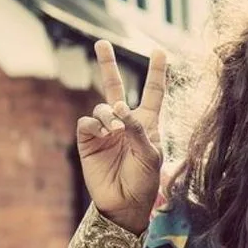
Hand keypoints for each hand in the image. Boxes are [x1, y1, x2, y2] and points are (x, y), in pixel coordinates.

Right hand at [77, 40, 166, 233]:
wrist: (124, 205)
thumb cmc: (144, 182)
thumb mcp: (151, 156)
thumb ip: (139, 130)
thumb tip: (120, 108)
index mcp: (147, 124)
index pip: (153, 93)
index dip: (157, 72)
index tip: (160, 51)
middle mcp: (125, 123)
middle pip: (115, 86)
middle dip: (107, 65)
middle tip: (101, 42)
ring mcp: (106, 131)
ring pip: (102, 106)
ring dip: (109, 113)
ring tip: (116, 129)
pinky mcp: (89, 141)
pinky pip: (87, 122)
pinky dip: (95, 124)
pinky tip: (104, 133)